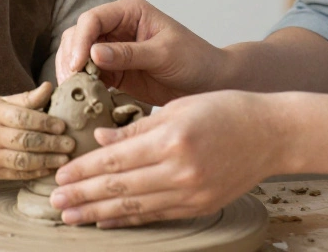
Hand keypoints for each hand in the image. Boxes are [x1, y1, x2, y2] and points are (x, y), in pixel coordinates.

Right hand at [0, 82, 75, 179]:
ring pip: (23, 161)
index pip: (23, 118)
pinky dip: (35, 172)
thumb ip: (26, 99)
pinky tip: (50, 169)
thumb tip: (50, 87)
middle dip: (51, 144)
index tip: (63, 126)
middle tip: (71, 144)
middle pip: (25, 141)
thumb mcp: (0, 102)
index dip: (45, 122)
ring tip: (65, 159)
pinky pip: (17, 174)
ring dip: (47, 161)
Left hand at [48, 90, 287, 226]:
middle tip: (55, 201)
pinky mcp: (200, 206)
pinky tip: (106, 219)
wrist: (272, 133)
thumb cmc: (226, 110)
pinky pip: (156, 215)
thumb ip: (136, 128)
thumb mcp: (178, 107)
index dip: (84, 170)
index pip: (115, 158)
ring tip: (72, 216)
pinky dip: (128, 218)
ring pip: (134, 205)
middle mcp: (179, 169)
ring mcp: (191, 192)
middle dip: (83, 195)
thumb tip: (99, 140)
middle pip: (119, 185)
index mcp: (171, 138)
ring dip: (98, 212)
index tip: (60, 175)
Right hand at [55, 0, 226, 104]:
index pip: (93, 19)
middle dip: (71, 56)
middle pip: (78, 35)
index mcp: (129, 12)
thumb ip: (129, 54)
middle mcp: (116, 27)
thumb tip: (93, 54)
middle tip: (71, 82)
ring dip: (72, 72)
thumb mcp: (163, 54)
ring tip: (74, 92)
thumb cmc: (194, 60)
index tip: (78, 65)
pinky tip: (80, 98)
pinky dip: (81, 85)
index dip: (81, 40)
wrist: (208, 83)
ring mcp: (111, 50)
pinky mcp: (112, 72)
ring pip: (77, 55)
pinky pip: (88, 76)